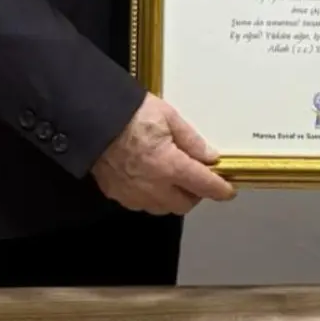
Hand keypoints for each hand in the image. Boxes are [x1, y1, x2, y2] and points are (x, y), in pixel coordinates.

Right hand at [91, 93, 236, 214]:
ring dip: (173, 197)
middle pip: (185, 204)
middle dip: (195, 193)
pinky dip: (152, 196)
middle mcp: (153, 186)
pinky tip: (150, 178)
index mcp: (169, 165)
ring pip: (164, 207)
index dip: (219, 189)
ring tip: (172, 176)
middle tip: (195, 176)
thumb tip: (209, 157)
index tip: (227, 190)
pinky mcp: (118, 195)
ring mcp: (134, 194)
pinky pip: (142, 204)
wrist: (92, 119)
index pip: (203, 185)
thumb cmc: (131, 113)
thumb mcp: (168, 116)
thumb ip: (191, 140)